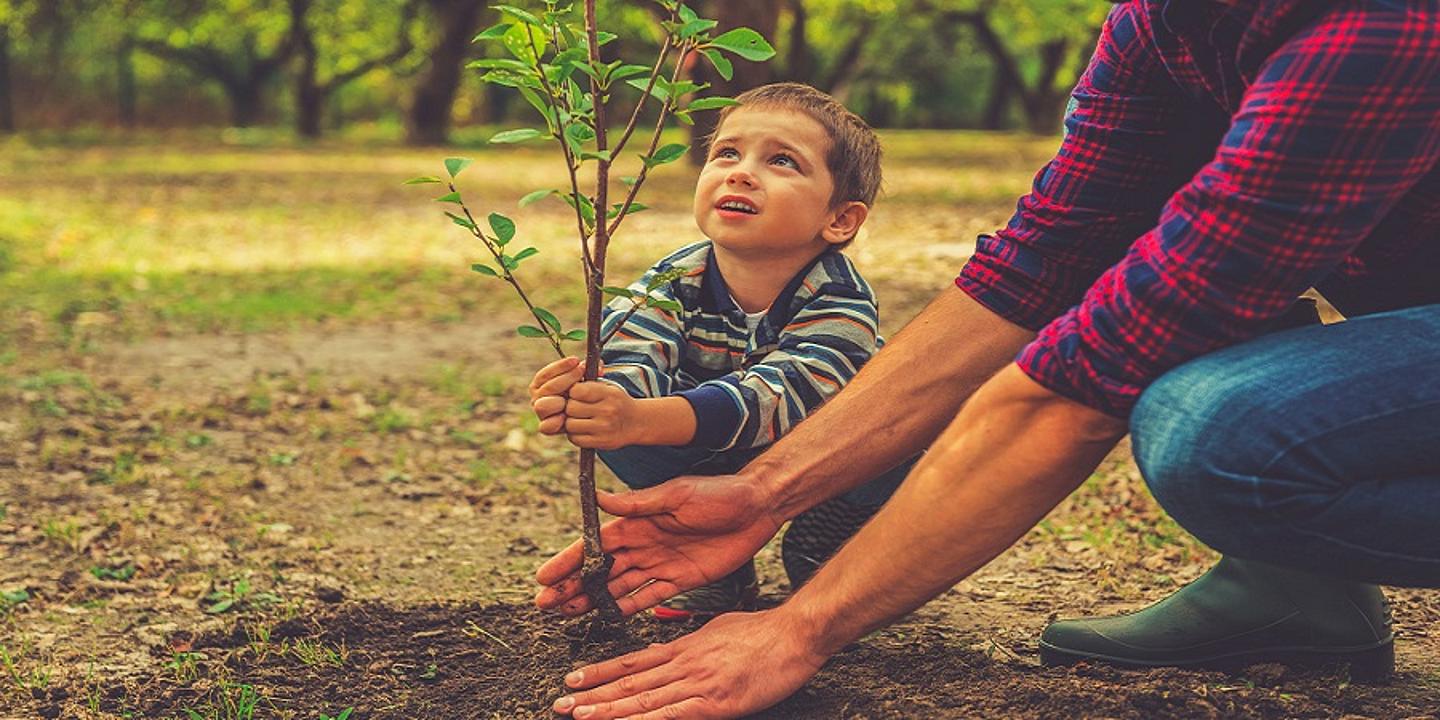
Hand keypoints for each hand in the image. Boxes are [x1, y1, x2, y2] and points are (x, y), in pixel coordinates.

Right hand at [529, 356, 583, 435]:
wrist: (583, 415)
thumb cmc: (581, 393)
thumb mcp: (583, 380)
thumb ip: (588, 371)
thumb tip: (600, 365)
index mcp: (540, 384)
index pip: (545, 374)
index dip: (560, 366)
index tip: (576, 360)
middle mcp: (537, 398)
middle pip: (547, 388)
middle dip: (566, 379)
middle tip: (582, 373)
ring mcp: (541, 413)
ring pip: (542, 406)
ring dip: (557, 401)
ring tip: (572, 398)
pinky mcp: (547, 427)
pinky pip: (546, 427)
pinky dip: (555, 421)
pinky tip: (565, 417)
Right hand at [535, 476, 781, 615]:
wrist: (757, 507)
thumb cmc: (718, 493)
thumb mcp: (677, 494)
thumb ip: (638, 502)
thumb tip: (599, 498)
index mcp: (638, 520)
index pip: (595, 544)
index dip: (569, 561)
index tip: (544, 577)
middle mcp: (644, 543)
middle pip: (600, 570)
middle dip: (572, 586)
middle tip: (545, 605)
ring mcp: (661, 563)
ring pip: (618, 586)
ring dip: (593, 599)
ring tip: (566, 614)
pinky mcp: (681, 579)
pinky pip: (649, 596)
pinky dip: (628, 607)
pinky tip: (607, 616)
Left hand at [551, 610, 826, 719]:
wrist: (794, 634)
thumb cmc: (763, 632)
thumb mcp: (717, 628)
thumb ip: (690, 641)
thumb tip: (666, 648)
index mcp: (684, 647)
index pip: (633, 662)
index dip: (601, 672)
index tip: (574, 679)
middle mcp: (683, 664)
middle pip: (630, 683)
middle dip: (592, 695)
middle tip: (561, 704)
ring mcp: (697, 683)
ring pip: (643, 699)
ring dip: (608, 710)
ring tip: (579, 715)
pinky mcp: (714, 701)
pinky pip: (672, 714)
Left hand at [564, 380, 640, 449]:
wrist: (636, 422)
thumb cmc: (615, 401)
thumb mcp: (608, 386)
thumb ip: (588, 381)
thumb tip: (567, 377)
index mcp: (609, 393)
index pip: (577, 390)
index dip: (572, 392)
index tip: (576, 394)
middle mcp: (608, 410)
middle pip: (571, 408)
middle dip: (569, 407)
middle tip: (576, 408)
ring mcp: (604, 428)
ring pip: (570, 424)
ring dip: (570, 422)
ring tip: (578, 419)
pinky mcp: (601, 442)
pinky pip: (575, 438)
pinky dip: (574, 434)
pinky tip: (582, 429)